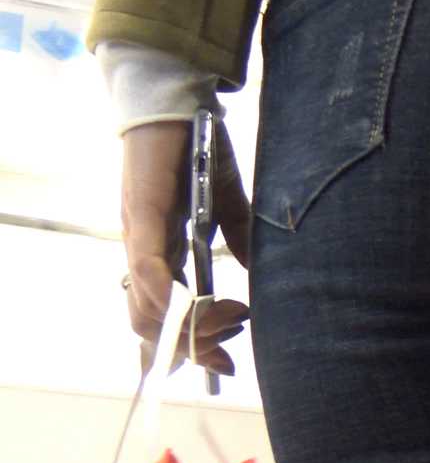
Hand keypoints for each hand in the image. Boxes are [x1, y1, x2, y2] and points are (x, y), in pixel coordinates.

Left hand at [121, 117, 252, 377]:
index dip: (192, 348)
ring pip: (144, 307)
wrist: (179, 97)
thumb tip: (258, 276)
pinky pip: (146, 267)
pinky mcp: (141, 213)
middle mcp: (142, 251)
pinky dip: (166, 294)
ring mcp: (138, 235)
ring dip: (189, 325)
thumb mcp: (230, 203)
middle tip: (230, 350)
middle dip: (193, 347)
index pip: (164, 317)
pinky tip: (190, 305)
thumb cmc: (199, 146)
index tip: (228, 365)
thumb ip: (240, 241)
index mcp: (161, 252)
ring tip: (230, 316)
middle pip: (149, 325)